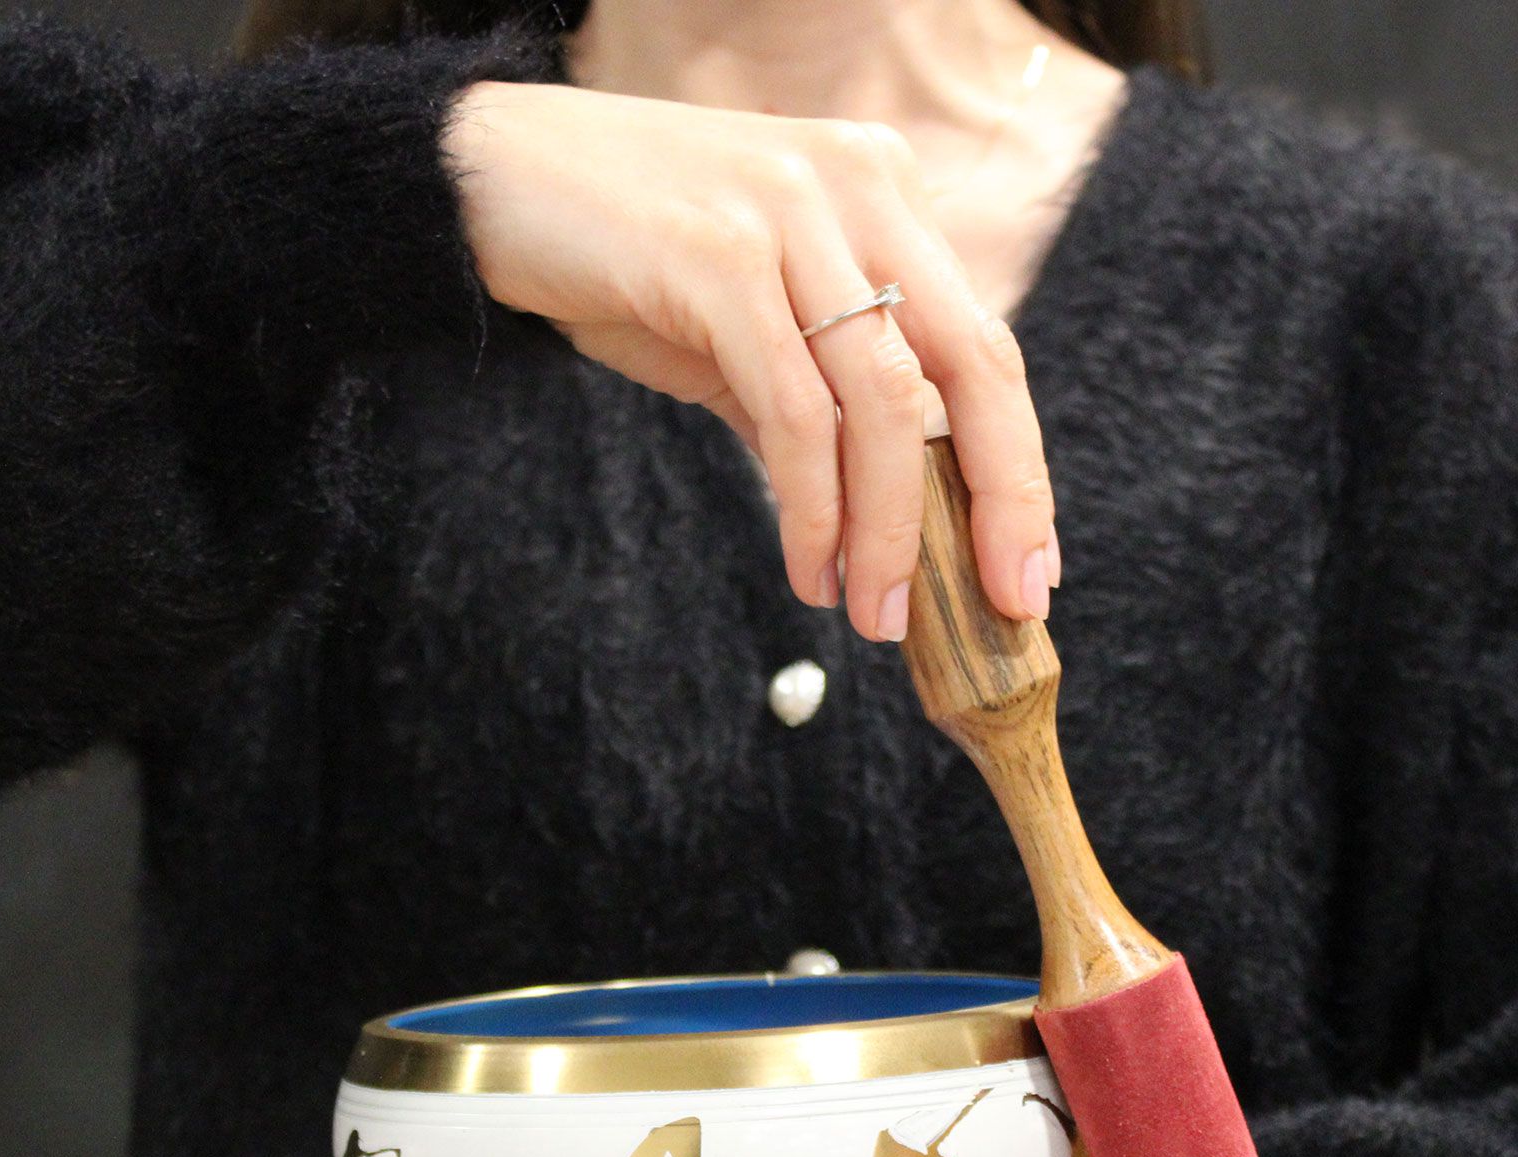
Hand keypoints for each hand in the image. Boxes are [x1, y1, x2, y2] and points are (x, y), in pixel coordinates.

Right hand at [444, 80, 1058, 641]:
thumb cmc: (621, 258)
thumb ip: (816, 408)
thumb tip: (872, 525)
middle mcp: (857, 191)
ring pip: (886, 403)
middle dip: (1001, 501)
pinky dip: (812, 508)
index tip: (1029, 564)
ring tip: (875, 614)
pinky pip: (796, 412)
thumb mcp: (745, 333)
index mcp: (882, 198)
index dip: (1019, 466)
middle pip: (975, 367)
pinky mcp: (722, 255)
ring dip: (891, 530)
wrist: (488, 180)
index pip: (984, 348)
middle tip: (1001, 604)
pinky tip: (810, 569)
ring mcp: (793, 215)